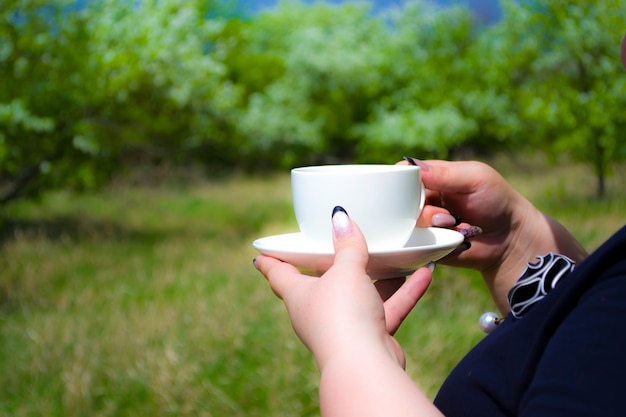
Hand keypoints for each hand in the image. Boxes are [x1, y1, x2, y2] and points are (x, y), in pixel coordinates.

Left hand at [254, 206, 432, 370]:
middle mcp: (318, 311)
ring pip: (360, 295)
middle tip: (330, 246)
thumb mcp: (345, 271)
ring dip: (378, 276)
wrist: (365, 364)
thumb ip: (347, 245)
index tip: (261, 254)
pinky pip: (387, 308)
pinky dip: (405, 291)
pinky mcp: (370, 336)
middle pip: (320, 284)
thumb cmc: (342, 315)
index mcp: (299, 295)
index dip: (269, 262)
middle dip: (328, 266)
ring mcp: (344, 325)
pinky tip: (425, 273)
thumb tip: (340, 217)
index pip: (277, 274)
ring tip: (393, 254)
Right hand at [402, 158, 587, 312]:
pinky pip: (417, 245)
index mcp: (431, 178)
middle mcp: (423, 200)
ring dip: (434, 226)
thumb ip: (444, 172)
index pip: (403, 175)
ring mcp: (424, 224)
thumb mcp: (475, 178)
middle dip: (423, 209)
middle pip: (400, 202)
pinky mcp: (426, 246)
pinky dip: (436, 243)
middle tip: (447, 216)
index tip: (413, 189)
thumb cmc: (497, 201)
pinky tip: (454, 241)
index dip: (401, 181)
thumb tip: (409, 165)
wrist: (511, 240)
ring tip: (457, 227)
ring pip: (409, 224)